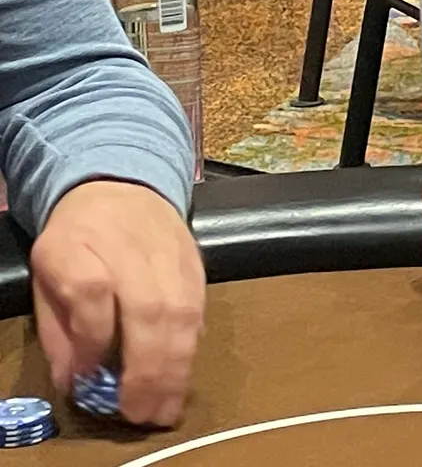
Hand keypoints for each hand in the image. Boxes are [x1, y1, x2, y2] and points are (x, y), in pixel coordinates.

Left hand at [30, 181, 204, 426]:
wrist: (121, 185)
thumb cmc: (79, 238)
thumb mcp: (47, 274)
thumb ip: (59, 327)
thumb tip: (75, 377)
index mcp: (78, 247)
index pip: (92, 291)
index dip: (94, 337)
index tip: (90, 374)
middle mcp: (130, 249)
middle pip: (147, 308)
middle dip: (147, 368)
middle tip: (141, 411)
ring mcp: (170, 254)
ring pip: (182, 312)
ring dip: (176, 365)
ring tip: (166, 404)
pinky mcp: (196, 262)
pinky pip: (199, 308)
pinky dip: (192, 344)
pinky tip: (183, 372)